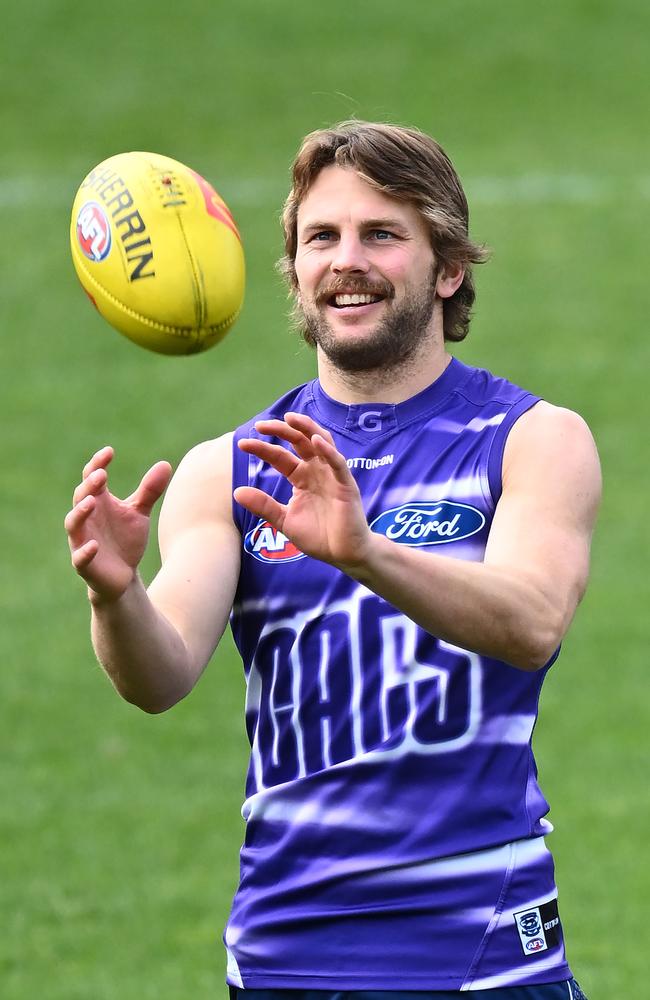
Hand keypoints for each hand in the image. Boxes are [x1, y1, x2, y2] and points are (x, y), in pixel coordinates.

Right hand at [65, 446, 172, 602]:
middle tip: (101, 474)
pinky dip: (85, 551)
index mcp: (97, 502)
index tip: (109, 452)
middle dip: (89, 486)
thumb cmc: (126, 539)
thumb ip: (149, 491)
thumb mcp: (139, 513)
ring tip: (91, 502)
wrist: (124, 575)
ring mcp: (82, 540)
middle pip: (81, 497)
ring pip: (73, 523)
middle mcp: (86, 518)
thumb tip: (165, 464)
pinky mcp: (84, 564)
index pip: (92, 478)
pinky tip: (94, 545)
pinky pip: (79, 557)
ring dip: (80, 512)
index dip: (97, 464)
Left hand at [234, 412, 371, 570]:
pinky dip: (328, 451)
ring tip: (291, 418)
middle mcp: (317, 471)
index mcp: (302, 478)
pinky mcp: (346, 485)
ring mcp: (332, 475)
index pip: (280, 457)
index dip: (262, 449)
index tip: (243, 444)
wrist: (344, 554)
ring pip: (321, 443)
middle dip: (281, 430)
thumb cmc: (318, 537)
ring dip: (307, 429)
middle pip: (299, 442)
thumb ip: (263, 506)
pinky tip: (315, 441)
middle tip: (261, 425)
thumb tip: (236, 492)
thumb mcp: (284, 520)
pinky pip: (338, 463)